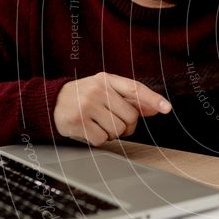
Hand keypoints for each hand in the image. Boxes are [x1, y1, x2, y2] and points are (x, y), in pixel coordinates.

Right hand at [54, 72, 171, 145]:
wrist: (52, 102)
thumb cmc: (85, 96)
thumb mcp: (106, 91)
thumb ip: (131, 99)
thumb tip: (157, 108)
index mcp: (107, 79)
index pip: (135, 89)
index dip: (153, 99)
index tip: (166, 108)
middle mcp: (97, 90)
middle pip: (130, 117)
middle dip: (126, 124)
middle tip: (111, 120)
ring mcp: (87, 106)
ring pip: (117, 130)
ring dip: (111, 133)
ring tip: (98, 123)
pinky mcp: (78, 122)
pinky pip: (102, 139)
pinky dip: (98, 139)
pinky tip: (89, 129)